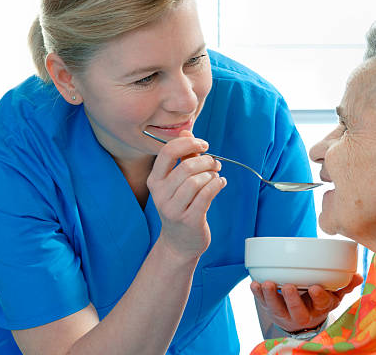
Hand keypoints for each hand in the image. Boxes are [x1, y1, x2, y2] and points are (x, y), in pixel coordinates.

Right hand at [148, 130, 225, 259]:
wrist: (179, 242)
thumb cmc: (181, 206)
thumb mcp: (177, 182)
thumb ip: (183, 157)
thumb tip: (187, 131)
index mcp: (155, 180)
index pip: (167, 152)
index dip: (188, 143)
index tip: (203, 144)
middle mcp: (160, 194)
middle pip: (186, 167)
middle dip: (206, 161)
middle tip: (215, 163)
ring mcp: (173, 209)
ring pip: (197, 181)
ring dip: (212, 175)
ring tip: (217, 176)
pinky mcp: (189, 219)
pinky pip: (206, 195)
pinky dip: (217, 185)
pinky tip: (220, 183)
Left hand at [251, 274, 363, 332]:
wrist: (302, 319)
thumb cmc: (318, 300)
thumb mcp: (334, 295)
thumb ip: (345, 285)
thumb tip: (358, 276)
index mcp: (320, 307)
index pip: (321, 303)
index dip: (319, 296)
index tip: (315, 287)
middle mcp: (303, 313)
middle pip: (297, 310)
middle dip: (292, 299)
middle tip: (288, 286)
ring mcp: (285, 312)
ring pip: (277, 308)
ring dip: (271, 296)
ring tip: (266, 284)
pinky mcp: (271, 308)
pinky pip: (263, 303)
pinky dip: (258, 294)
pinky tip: (254, 284)